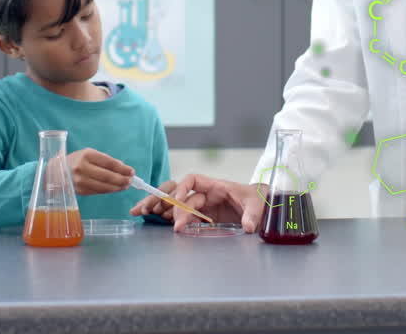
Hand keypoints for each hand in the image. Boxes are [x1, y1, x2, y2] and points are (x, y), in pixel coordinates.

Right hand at [65, 148, 132, 195]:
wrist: (56, 171)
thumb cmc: (77, 160)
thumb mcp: (90, 155)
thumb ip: (106, 161)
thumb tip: (124, 169)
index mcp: (86, 155)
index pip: (109, 163)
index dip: (122, 168)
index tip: (132, 171)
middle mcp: (82, 168)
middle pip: (107, 176)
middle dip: (122, 179)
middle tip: (130, 181)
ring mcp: (80, 181)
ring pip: (104, 186)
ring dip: (117, 187)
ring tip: (125, 186)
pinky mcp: (80, 191)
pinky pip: (98, 192)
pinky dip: (109, 191)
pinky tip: (115, 189)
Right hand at [131, 173, 264, 232]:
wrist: (264, 209)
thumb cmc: (259, 200)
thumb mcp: (258, 204)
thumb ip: (252, 214)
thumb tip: (248, 227)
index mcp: (216, 186)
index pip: (193, 180)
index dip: (182, 187)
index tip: (177, 200)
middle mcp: (206, 196)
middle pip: (180, 195)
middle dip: (166, 203)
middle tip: (158, 215)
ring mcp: (203, 209)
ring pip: (177, 206)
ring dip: (161, 209)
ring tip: (141, 213)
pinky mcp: (203, 221)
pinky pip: (182, 219)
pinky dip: (169, 220)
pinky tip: (154, 222)